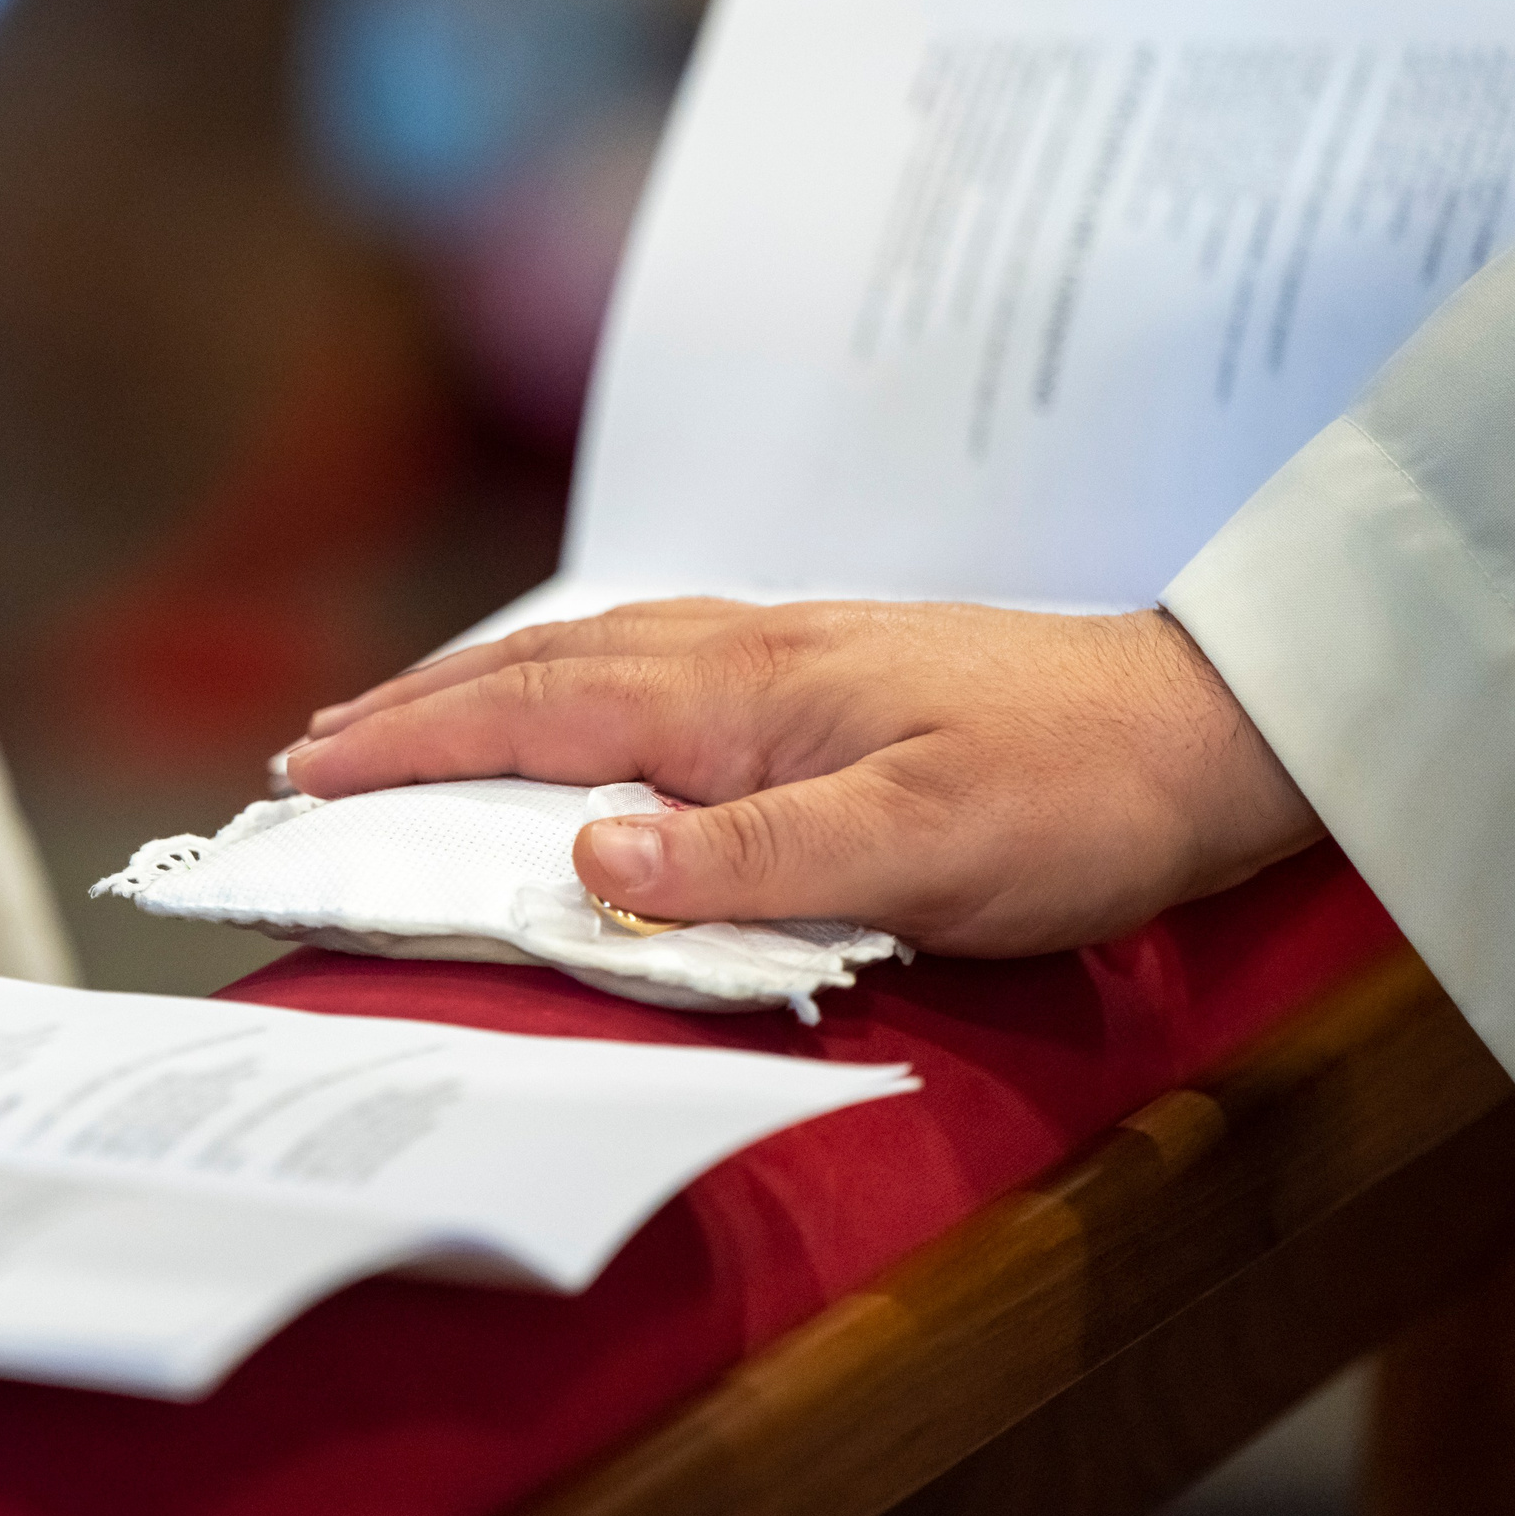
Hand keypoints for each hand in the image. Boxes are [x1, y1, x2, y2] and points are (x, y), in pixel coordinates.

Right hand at [282, 600, 1324, 955]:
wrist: (1208, 727)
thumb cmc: (1073, 796)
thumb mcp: (917, 848)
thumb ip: (749, 858)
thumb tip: (586, 860)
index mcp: (742, 695)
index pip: (535, 716)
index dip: (412, 746)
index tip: (306, 775)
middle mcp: (746, 658)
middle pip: (542, 668)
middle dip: (416, 708)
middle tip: (314, 747)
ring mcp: (786, 656)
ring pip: (593, 654)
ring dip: (482, 686)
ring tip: (405, 718)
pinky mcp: (827, 672)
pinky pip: (651, 662)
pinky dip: (569, 680)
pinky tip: (578, 700)